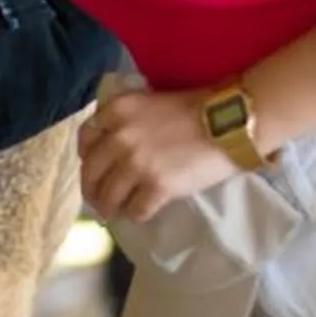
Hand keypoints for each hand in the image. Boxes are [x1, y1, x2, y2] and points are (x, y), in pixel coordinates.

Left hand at [77, 86, 238, 224]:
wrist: (230, 121)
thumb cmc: (197, 108)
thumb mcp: (151, 101)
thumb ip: (127, 119)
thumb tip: (114, 145)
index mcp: (118, 110)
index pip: (85, 137)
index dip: (85, 156)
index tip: (91, 166)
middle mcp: (120, 137)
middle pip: (91, 171)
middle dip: (91, 189)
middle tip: (97, 199)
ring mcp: (136, 163)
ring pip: (108, 196)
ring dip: (108, 208)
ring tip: (114, 213)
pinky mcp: (157, 186)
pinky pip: (136, 210)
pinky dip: (135, 214)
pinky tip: (140, 213)